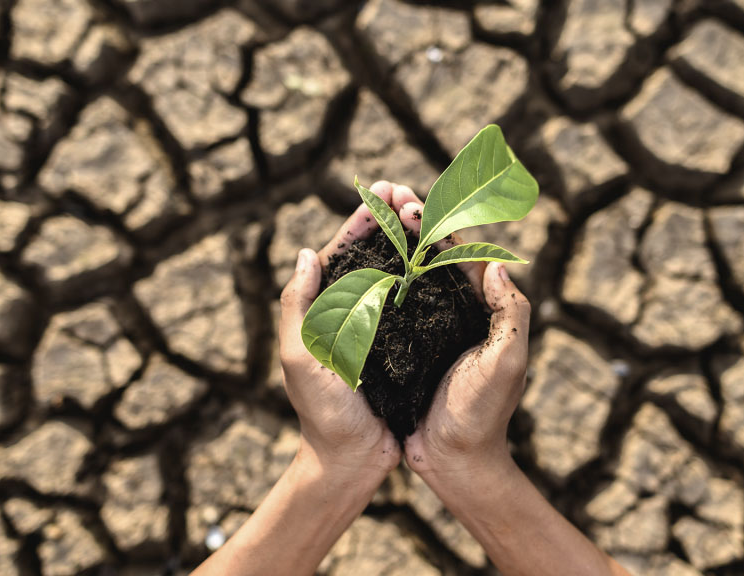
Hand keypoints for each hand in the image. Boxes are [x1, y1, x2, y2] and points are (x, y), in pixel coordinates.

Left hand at [278, 182, 401, 478]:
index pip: (341, 253)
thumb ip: (297, 306)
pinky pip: (417, 303)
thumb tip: (306, 253)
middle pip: (372, 255)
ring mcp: (379, 327)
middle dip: (390, 220)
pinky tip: (446, 259)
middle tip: (410, 192)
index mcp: (323, 310)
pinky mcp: (404, 345)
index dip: (362, 219)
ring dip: (411, 241)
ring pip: (397, 273)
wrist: (352, 460)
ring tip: (430, 213)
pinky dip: (429, 277)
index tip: (382, 190)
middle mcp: (351, 312)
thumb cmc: (322, 413)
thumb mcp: (301, 358)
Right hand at [385, 183, 530, 478]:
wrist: (454, 461)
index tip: (409, 203)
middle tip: (385, 193)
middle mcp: (455, 313)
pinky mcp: (405, 348)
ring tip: (368, 215)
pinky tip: (354, 265)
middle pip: (432, 257)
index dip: (436, 226)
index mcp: (482, 310)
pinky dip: (375, 281)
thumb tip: (498, 264)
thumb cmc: (482, 414)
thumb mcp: (507, 362)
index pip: (460, 255)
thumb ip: (512, 314)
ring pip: (408, 275)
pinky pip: (389, 306)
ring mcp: (428, 329)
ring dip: (391, 244)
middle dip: (410, 223)